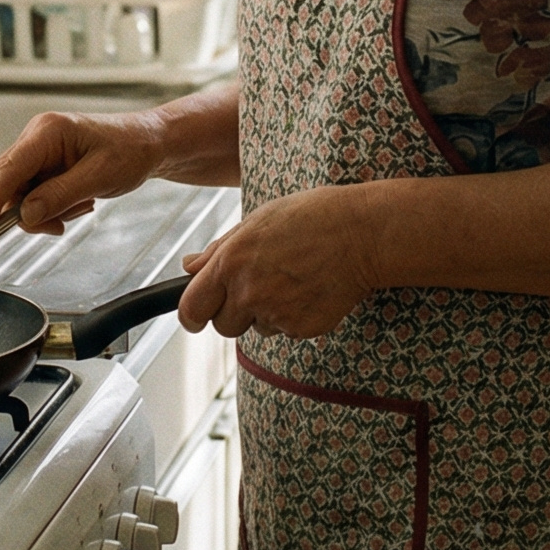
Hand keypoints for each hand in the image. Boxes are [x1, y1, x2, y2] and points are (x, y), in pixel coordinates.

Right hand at [0, 110, 160, 236]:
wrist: (150, 144)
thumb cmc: (131, 149)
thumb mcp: (99, 177)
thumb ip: (59, 196)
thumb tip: (26, 215)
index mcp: (47, 131)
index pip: (8, 169)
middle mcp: (38, 138)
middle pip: (10, 185)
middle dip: (30, 212)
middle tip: (56, 227)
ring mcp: (40, 151)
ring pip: (23, 194)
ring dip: (48, 210)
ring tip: (81, 205)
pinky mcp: (46, 164)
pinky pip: (36, 194)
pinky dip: (54, 206)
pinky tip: (79, 201)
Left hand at [177, 186, 376, 338]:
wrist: (362, 233)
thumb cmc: (310, 217)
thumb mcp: (257, 221)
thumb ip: (219, 249)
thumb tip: (188, 266)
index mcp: (231, 261)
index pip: (191, 308)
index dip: (192, 315)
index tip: (196, 316)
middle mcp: (248, 291)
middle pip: (223, 326)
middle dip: (234, 312)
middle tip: (259, 286)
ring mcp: (276, 314)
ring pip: (257, 328)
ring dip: (267, 313)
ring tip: (293, 279)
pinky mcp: (301, 329)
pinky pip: (286, 332)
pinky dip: (293, 317)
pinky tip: (310, 289)